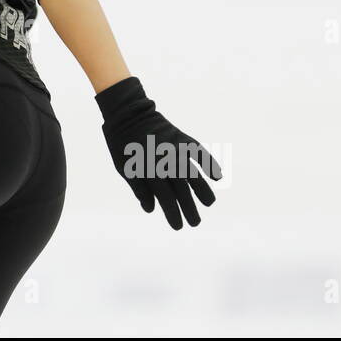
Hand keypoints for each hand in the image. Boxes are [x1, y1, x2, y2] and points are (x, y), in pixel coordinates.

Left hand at [94, 77, 221, 228]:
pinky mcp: (181, 138)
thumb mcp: (124, 168)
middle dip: (189, 208)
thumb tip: (151, 210)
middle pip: (181, 190)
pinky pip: (198, 152)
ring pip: (193, 173)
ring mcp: (175, 149)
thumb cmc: (122, 145)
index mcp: (148, 170)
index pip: (165, 198)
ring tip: (209, 203)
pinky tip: (217, 176)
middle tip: (194, 223)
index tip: (178, 226)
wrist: (127, 114)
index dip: (172, 214)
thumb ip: (139, 189)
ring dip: (202, 190)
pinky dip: (209, 163)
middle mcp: (164, 161)